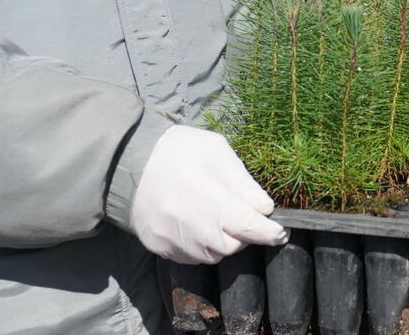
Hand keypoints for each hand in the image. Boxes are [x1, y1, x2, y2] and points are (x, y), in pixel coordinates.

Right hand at [129, 125, 287, 264]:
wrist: (128, 160)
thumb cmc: (179, 150)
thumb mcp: (216, 150)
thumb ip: (243, 181)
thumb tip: (264, 208)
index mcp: (203, 194)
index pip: (246, 225)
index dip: (268, 232)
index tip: (279, 232)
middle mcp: (186, 222)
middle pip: (231, 245)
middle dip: (244, 234)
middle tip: (242, 215)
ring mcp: (170, 238)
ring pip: (212, 255)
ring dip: (224, 241)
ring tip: (217, 216)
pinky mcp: (158, 246)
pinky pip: (192, 257)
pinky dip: (204, 246)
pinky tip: (199, 224)